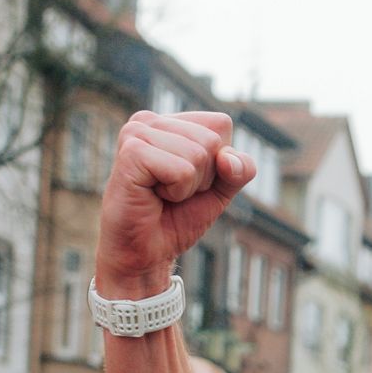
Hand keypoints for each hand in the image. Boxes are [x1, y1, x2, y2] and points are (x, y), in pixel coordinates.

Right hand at [96, 111, 253, 296]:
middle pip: (212, 140)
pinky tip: (153, 196)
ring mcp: (136, 133)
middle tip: (174, 192)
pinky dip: (177, 191)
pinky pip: (182, 170)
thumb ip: (240, 169)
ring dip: (189, 186)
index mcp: (169, 122)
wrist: (146, 252)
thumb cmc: (177, 217)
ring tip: (163, 194)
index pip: (221, 124)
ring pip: (199, 154)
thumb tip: (228, 158)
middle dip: (204, 176)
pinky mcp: (131, 152)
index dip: (219, 160)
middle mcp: (149, 120)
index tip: (190, 179)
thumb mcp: (220, 190)